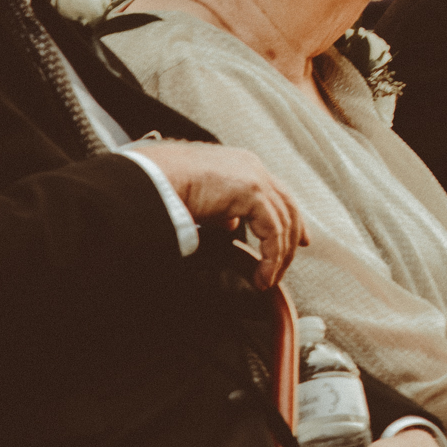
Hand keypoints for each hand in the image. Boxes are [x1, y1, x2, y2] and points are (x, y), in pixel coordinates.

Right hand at [133, 141, 307, 287]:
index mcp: (241, 166)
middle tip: (285, 265)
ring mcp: (254, 176)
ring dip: (278, 255)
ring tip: (267, 279)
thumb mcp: (199, 200)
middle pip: (287, 205)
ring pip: (284, 221)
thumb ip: (220, 210)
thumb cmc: (162, 187)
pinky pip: (273, 230)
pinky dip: (271, 256)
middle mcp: (252, 167)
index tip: (297, 240)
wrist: (149, 178)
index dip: (289, 218)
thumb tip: (230, 224)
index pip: (276, 193)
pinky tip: (263, 274)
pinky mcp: (251, 191)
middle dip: (293, 237)